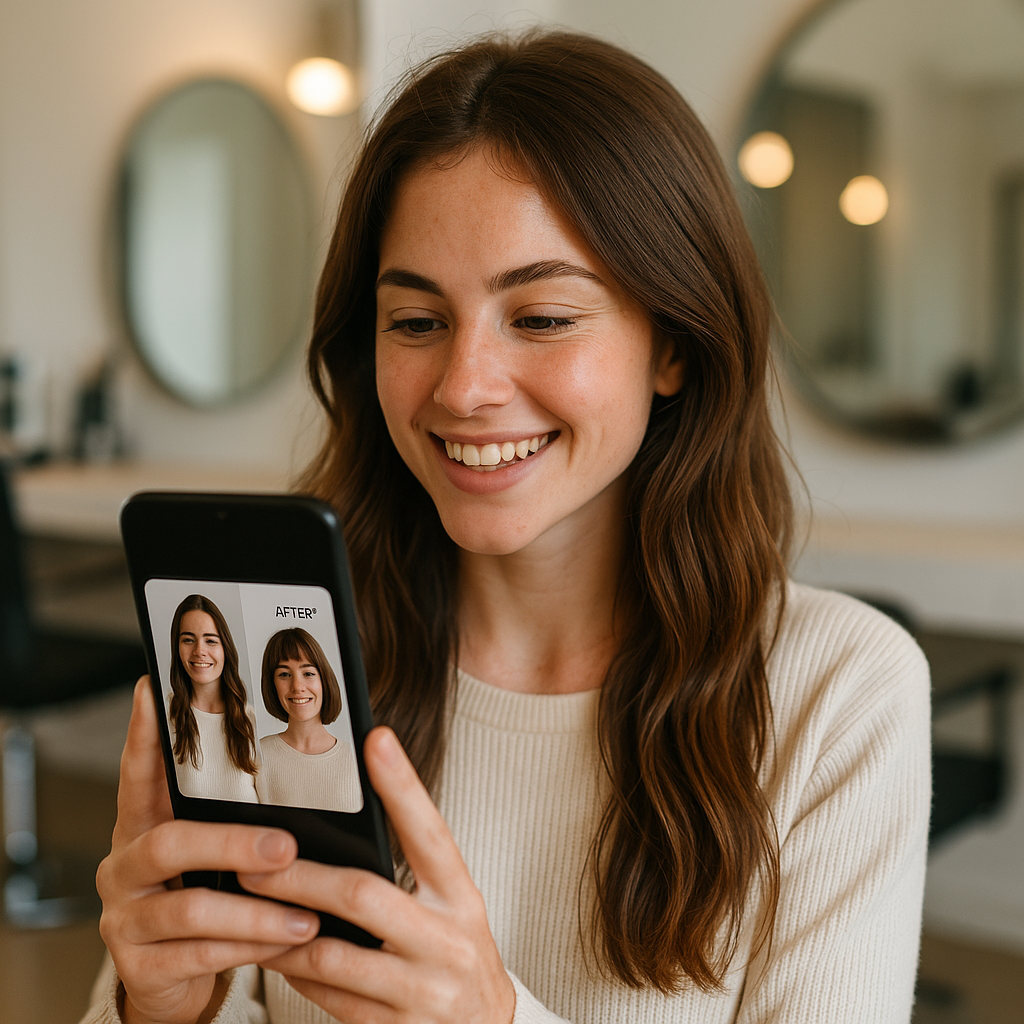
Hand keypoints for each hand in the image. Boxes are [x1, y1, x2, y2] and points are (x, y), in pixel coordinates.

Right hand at [96, 678, 320, 1023]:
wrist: (174, 978)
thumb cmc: (204, 890)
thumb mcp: (212, 850)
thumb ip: (234, 815)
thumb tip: (301, 771)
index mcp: (143, 824)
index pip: (139, 771)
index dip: (143, 734)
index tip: (151, 690)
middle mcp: (125, 865)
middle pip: (171, 844)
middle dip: (233, 845)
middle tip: (287, 848)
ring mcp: (125, 917)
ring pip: (191, 909)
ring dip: (256, 913)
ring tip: (305, 916)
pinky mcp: (138, 967)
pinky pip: (198, 957)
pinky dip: (249, 950)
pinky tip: (286, 944)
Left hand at [239, 726, 515, 1023]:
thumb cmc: (459, 958)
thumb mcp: (454, 908)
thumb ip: (412, 873)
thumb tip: (344, 833)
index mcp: (462, 898)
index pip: (431, 832)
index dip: (403, 785)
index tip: (376, 741)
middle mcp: (447, 941)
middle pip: (363, 895)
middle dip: (302, 877)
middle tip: (258, 861)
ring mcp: (423, 991)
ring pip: (332, 955)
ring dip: (283, 932)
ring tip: (248, 910)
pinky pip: (330, 1000)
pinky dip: (296, 974)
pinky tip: (278, 956)